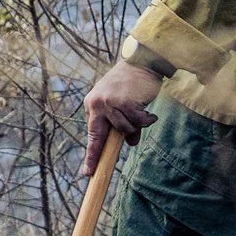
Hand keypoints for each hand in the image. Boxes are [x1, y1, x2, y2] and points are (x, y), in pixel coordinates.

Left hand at [84, 58, 162, 173]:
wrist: (141, 63)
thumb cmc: (131, 84)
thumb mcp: (120, 103)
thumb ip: (121, 123)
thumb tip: (130, 144)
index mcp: (92, 104)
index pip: (91, 134)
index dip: (91, 154)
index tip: (87, 172)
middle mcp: (97, 104)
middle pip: (99, 137)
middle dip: (98, 154)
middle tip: (93, 172)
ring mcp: (110, 103)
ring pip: (125, 130)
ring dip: (137, 124)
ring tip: (141, 111)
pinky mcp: (125, 102)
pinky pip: (138, 122)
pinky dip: (146, 119)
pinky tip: (148, 110)